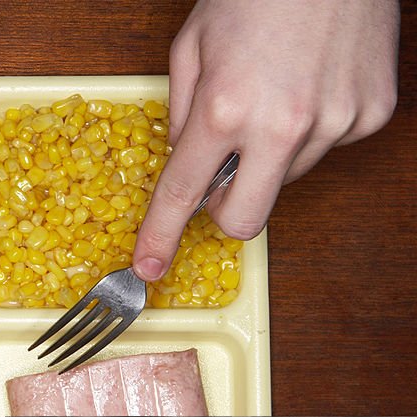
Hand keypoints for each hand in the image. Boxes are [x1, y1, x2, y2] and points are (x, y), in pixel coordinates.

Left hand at [133, 0, 398, 280]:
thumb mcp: (191, 46)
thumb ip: (181, 111)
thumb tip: (185, 158)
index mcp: (225, 108)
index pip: (182, 195)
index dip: (161, 236)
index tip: (149, 266)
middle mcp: (281, 126)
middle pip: (244, 219)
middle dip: (224, 210)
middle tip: (222, 171)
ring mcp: (333, 124)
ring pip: (285, 180)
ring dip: (270, 157)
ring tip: (274, 96)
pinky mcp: (369, 115)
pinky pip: (326, 148)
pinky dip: (310, 131)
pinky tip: (308, 86)